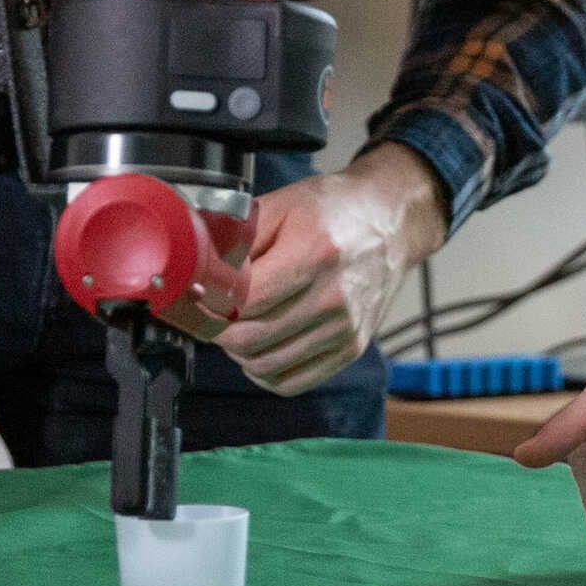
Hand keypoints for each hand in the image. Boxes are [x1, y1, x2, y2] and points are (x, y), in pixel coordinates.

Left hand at [210, 144, 449, 397]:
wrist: (391, 223)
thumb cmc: (335, 210)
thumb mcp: (282, 204)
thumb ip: (237, 238)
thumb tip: (202, 273)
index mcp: (314, 254)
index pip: (243, 302)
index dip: (207, 303)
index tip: (194, 296)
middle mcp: (334, 297)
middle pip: (250, 339)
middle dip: (215, 331)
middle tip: (205, 314)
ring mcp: (345, 329)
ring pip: (265, 365)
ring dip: (237, 352)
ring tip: (234, 326)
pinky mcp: (351, 348)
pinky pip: (291, 381)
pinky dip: (264, 371)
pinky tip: (260, 347)